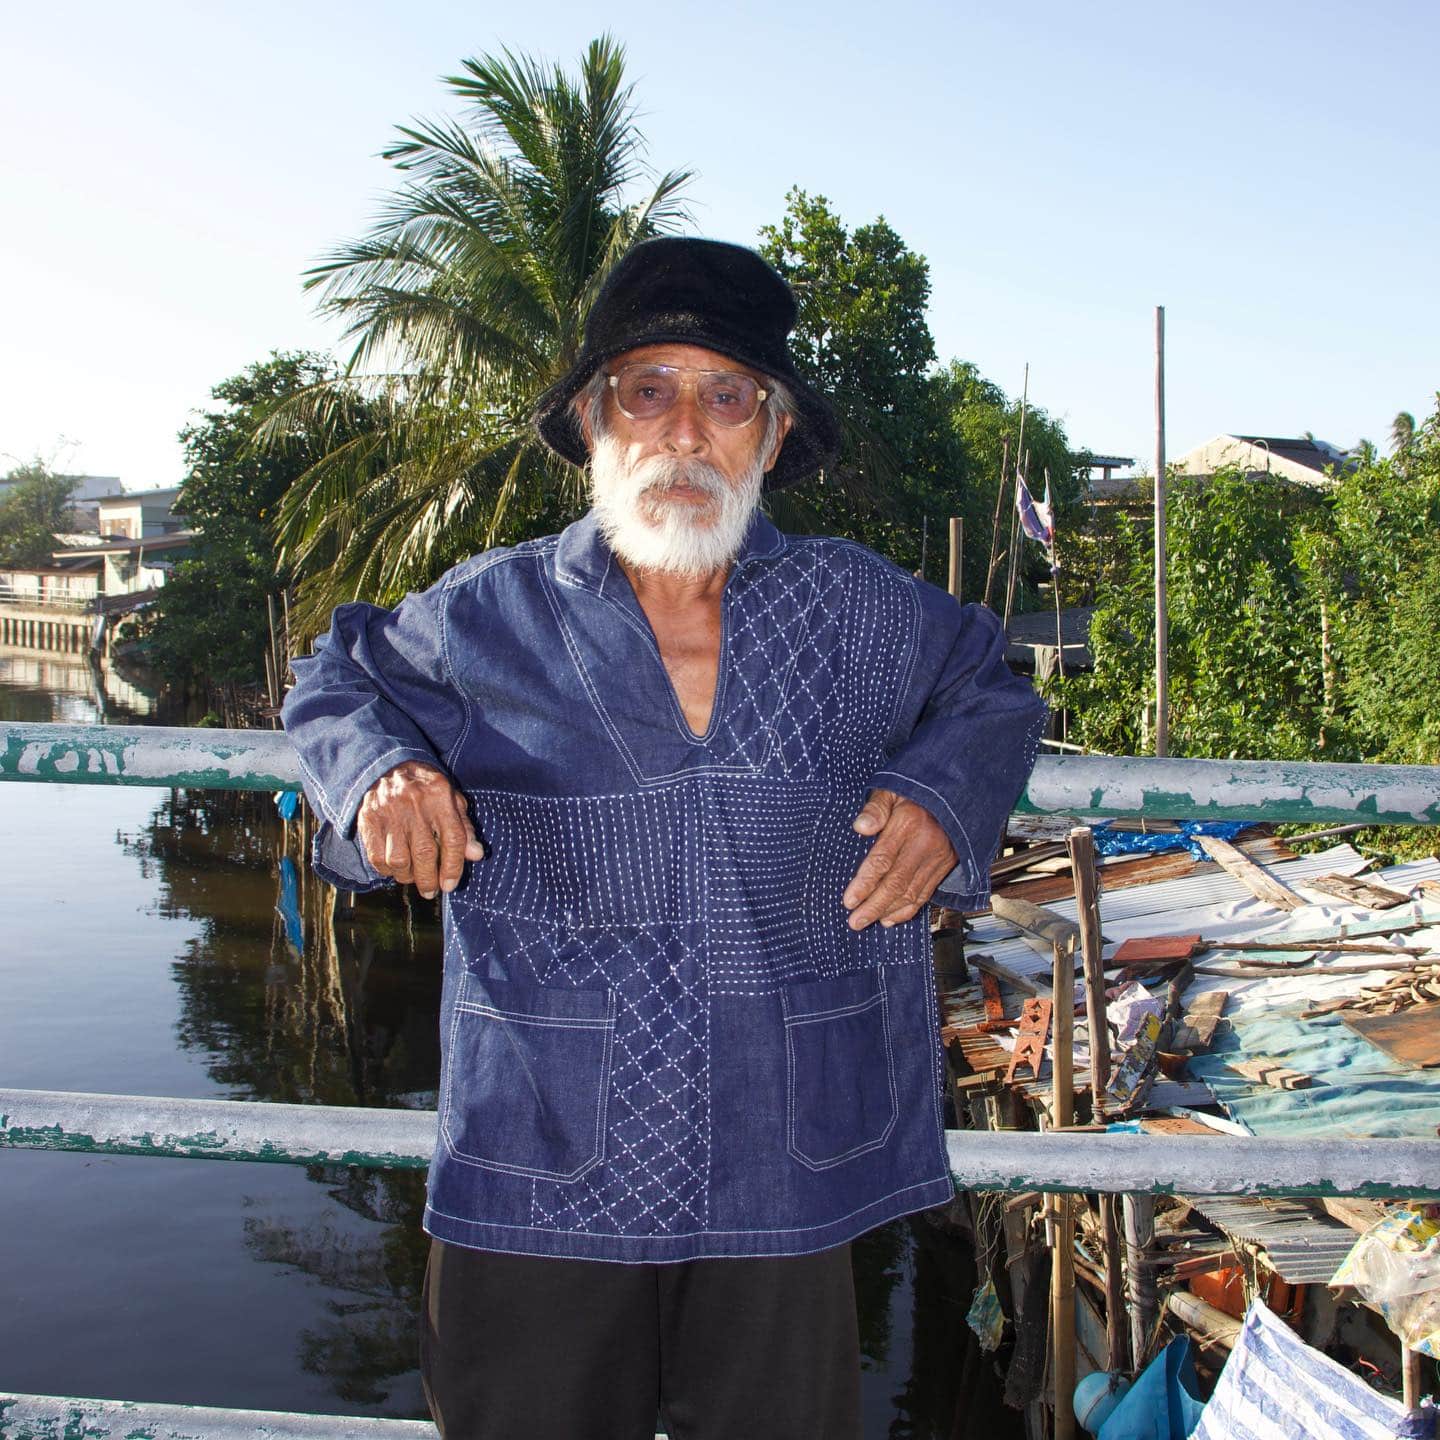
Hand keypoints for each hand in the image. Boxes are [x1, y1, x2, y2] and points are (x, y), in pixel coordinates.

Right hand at [355, 760, 484, 898]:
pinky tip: (394, 868)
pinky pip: (377, 857)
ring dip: (407, 876)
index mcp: (440, 796)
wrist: (388, 767)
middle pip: (424, 853)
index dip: (453, 866)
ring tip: (412, 877)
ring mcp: (390, 812)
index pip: (453, 838)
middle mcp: (415, 804)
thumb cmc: (426, 789)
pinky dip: (387, 870)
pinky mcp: (369, 819)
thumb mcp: (451, 799)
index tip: (450, 885)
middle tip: (431, 891)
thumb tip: (476, 855)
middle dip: (429, 879)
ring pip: (398, 859)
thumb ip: (464, 827)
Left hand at [842, 788, 956, 930]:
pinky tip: (891, 918)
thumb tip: (860, 827)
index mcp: (909, 823)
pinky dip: (908, 909)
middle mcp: (926, 844)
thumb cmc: (915, 791)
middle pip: (896, 883)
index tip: (849, 901)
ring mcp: (939, 857)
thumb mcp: (892, 789)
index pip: (882, 860)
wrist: (957, 792)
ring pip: (911, 893)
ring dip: (888, 911)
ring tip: (867, 922)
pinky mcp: (946, 866)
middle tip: (854, 922)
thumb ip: (875, 808)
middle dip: (873, 906)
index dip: (865, 883)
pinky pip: (926, 893)